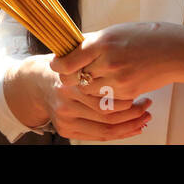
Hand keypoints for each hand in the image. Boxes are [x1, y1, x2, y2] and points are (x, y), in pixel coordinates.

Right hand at [7, 54, 153, 140]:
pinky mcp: (65, 130)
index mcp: (71, 79)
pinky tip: (133, 128)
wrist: (36, 81)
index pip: (105, 94)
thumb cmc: (64, 65)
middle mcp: (65, 100)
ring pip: (105, 128)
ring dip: (130, 125)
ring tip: (145, 118)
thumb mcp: (78, 52)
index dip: (128, 96)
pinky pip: (98, 136)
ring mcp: (64, 117)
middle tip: (148, 105)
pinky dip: (119, 134)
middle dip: (133, 112)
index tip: (144, 91)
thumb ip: (95, 55)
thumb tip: (127, 47)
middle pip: (107, 113)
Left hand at [50, 21, 183, 99]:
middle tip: (70, 74)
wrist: (177, 51)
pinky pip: (107, 99)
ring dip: (87, 87)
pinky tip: (108, 85)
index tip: (56, 64)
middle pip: (76, 79)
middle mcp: (108, 61)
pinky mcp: (129, 92)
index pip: (68, 60)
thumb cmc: (147, 36)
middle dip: (71, 78)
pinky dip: (104, 95)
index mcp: (103, 42)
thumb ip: (93, 41)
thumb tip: (72, 46)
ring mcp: (119, 79)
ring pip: (89, 92)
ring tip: (91, 79)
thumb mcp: (116, 32)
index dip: (58, 65)